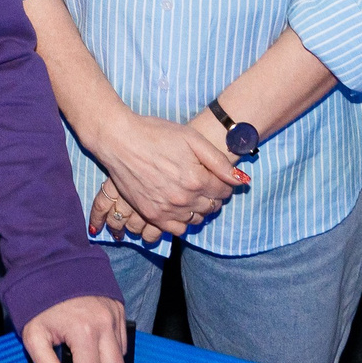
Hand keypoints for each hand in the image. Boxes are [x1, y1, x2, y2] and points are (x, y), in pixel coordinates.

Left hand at [19, 294, 128, 362]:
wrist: (48, 266)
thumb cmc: (38, 303)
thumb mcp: (34, 339)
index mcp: (84, 331)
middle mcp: (105, 323)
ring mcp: (115, 314)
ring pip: (121, 355)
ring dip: (103, 359)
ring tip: (81, 347)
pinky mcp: (120, 307)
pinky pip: (122, 339)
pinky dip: (109, 344)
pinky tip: (90, 335)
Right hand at [90, 112, 244, 237]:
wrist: (120, 141)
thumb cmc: (156, 134)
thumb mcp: (192, 138)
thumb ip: (218, 161)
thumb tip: (241, 180)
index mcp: (197, 179)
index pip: (225, 191)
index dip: (226, 184)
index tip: (220, 178)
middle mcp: (184, 199)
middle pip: (212, 206)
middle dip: (215, 196)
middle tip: (208, 185)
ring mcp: (167, 209)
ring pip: (196, 219)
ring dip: (201, 209)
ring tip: (194, 195)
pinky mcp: (151, 215)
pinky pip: (177, 229)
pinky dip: (184, 221)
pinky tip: (181, 208)